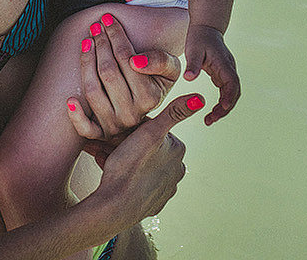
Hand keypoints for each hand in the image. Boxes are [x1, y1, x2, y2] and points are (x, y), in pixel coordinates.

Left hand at [66, 13, 179, 160]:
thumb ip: (160, 61)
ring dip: (85, 63)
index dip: (115, 36)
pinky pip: (85, 129)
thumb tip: (136, 61)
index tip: (107, 19)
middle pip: (108, 71)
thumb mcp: (171, 67)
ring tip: (86, 42)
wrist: (151, 103)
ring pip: (93, 91)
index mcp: (151, 97)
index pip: (127, 59)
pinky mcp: (100, 133)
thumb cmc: (159, 78)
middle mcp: (132, 114)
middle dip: (100, 44)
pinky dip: (76, 115)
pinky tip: (70, 98)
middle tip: (95, 26)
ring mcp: (115, 125)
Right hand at [85, 92, 201, 232]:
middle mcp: (177, 171)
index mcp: (178, 151)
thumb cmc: (129, 167)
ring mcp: (165, 190)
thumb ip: (173, 113)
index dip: (135, 128)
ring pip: (141, 167)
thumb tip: (200, 98)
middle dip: (129, 145)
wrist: (113, 207)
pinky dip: (126, 179)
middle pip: (148, 149)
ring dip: (125, 161)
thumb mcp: (150, 132)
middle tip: (107, 143)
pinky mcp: (152, 205)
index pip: (154, 130)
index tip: (119, 131)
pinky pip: (136, 185)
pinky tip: (112, 175)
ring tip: (106, 158)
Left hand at [181, 22, 239, 124]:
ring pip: (231, 93)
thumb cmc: (199, 37)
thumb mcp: (194, 50)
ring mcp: (227, 71)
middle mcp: (229, 68)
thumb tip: (189, 78)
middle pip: (234, 92)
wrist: (206, 27)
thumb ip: (193, 64)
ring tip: (210, 120)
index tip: (221, 108)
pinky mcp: (222, 74)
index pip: (231, 83)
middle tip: (210, 120)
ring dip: (224, 107)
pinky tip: (212, 110)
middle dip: (225, 108)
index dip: (229, 97)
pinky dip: (221, 102)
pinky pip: (226, 91)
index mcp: (223, 64)